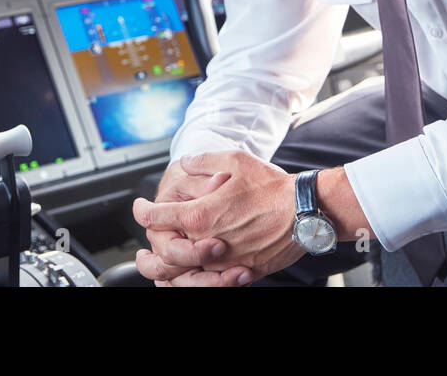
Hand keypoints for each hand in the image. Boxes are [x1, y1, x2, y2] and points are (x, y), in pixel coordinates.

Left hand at [134, 151, 302, 285]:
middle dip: (149, 250)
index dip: (142, 211)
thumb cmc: (273, 187)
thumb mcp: (235, 161)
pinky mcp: (243, 272)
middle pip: (165, 254)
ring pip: (186, 275)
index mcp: (201, 215)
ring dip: (169, 271)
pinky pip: (212, 283)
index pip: (157, 217)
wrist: (306, 212)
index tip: (139, 207)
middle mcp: (208, 242)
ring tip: (159, 268)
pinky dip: (198, 281)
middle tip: (141, 250)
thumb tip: (186, 162)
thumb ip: (204, 162)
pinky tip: (194, 275)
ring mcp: (225, 261)